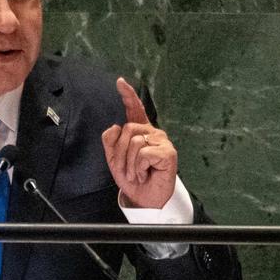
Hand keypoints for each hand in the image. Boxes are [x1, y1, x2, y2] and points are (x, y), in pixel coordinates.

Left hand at [101, 77, 177, 208]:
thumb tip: (115, 126)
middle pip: (127, 129)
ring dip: (130, 163)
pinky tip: (146, 173)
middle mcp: (152, 132)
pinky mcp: (168, 152)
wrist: (144, 197)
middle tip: (128, 170)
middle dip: (121, 153)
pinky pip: (144, 153)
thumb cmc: (133, 178)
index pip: (134, 109)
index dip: (128, 95)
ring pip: (135, 142)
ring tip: (137, 173)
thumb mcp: (115, 159)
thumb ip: (111, 141)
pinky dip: (139, 167)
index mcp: (140, 131)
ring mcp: (161, 141)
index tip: (119, 82)